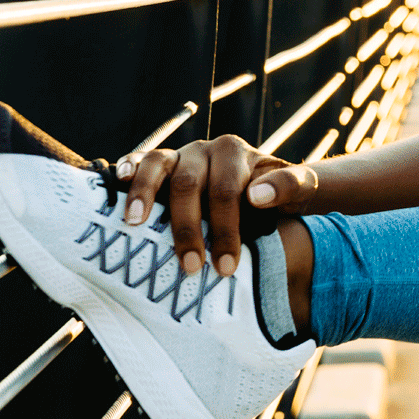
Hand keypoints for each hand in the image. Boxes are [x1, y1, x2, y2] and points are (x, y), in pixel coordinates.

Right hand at [117, 135, 318, 278]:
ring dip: (144, 195)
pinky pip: (141, 161)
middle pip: (189, 184)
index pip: (227, 191)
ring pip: (157, 166)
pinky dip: (128, 169)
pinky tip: (118, 180)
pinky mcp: (160, 164)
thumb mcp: (300, 188)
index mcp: (235, 153)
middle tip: (191, 268)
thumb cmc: (280, 193)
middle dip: (188, 229)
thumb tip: (258, 197)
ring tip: (135, 224)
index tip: (226, 267)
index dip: (226, 229)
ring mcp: (179, 154)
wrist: (270, 184)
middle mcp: (204, 150)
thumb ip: (289, 187)